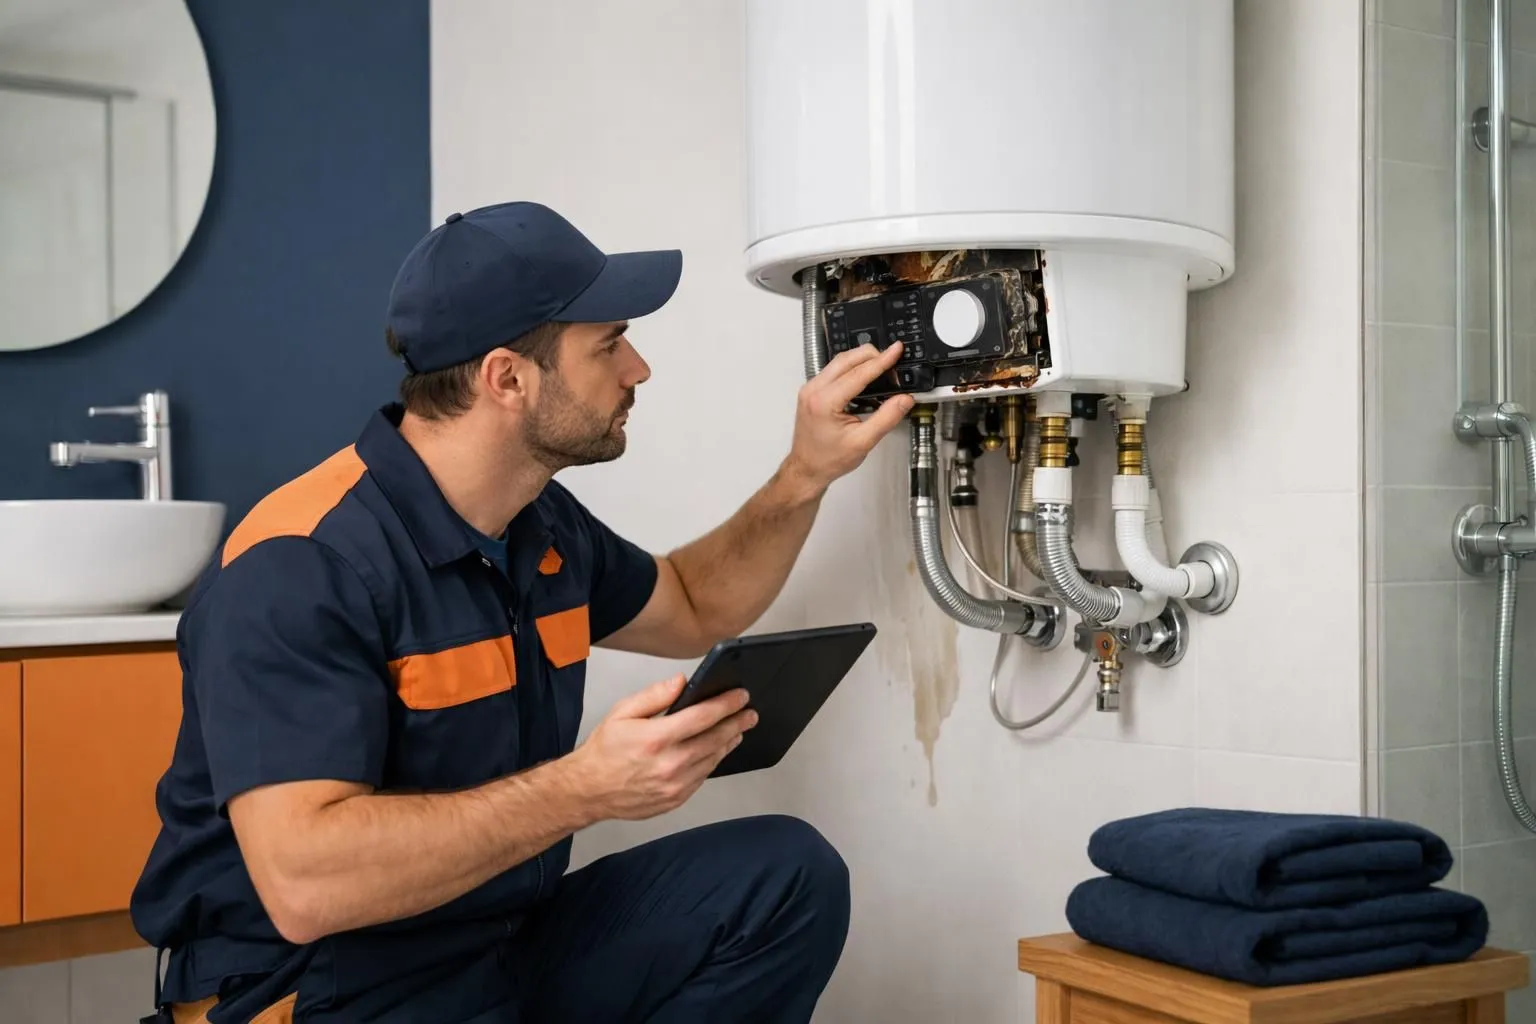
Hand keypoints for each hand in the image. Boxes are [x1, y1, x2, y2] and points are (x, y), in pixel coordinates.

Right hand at [567, 674, 757, 820]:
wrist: (589, 790)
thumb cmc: (604, 751)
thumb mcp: (622, 712)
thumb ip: (654, 696)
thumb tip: (682, 682)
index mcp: (656, 738)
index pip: (703, 716)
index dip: (726, 704)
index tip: (741, 696)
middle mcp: (669, 764)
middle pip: (715, 739)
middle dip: (736, 723)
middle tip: (750, 714)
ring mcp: (674, 785)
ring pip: (712, 760)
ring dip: (728, 743)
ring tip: (738, 730)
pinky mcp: (675, 799)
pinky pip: (702, 777)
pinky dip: (713, 761)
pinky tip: (717, 751)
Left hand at [783, 343, 916, 496]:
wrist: (807, 468)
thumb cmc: (828, 459)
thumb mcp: (862, 442)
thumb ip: (886, 418)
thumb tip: (904, 399)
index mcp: (824, 402)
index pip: (858, 373)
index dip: (881, 360)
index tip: (896, 350)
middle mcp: (813, 390)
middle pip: (847, 359)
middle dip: (872, 355)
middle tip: (892, 357)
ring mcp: (810, 389)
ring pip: (839, 362)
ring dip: (861, 359)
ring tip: (883, 365)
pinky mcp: (812, 391)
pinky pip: (833, 370)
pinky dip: (851, 368)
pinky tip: (865, 375)